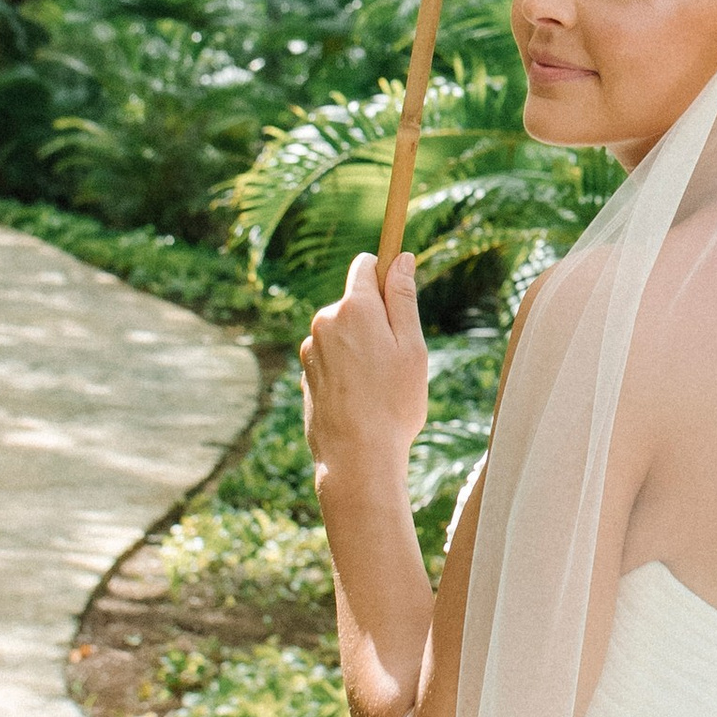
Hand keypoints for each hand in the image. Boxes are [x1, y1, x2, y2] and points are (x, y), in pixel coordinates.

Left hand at [301, 252, 428, 485]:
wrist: (355, 458)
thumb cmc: (393, 403)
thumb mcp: (412, 347)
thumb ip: (403, 298)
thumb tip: (401, 258)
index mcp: (354, 309)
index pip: (366, 266)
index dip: (386, 273)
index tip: (400, 294)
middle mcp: (325, 322)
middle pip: (356, 303)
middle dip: (377, 319)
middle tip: (398, 359)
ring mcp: (310, 350)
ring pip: (344, 334)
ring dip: (361, 348)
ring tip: (379, 386)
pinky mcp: (305, 374)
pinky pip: (332, 359)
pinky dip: (346, 370)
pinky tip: (360, 399)